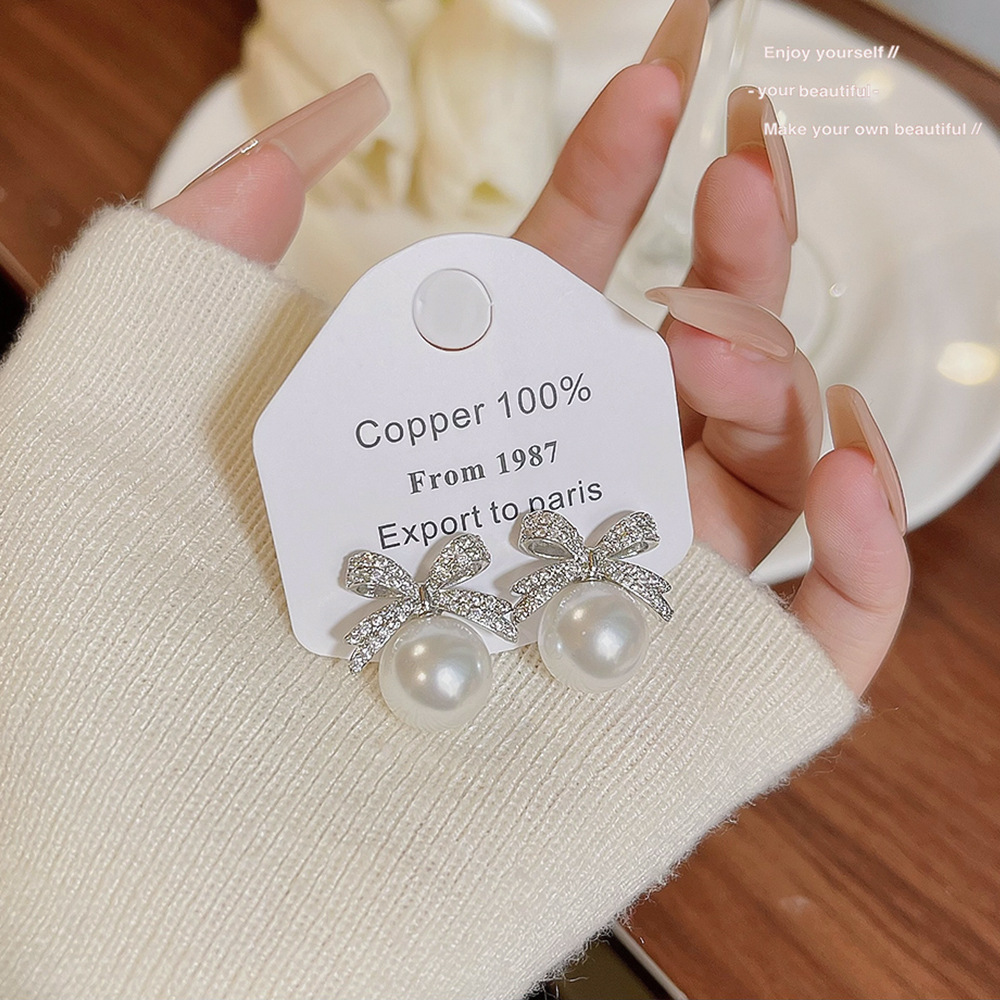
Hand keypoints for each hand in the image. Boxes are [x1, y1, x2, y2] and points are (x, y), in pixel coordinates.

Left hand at [157, 0, 908, 697]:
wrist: (181, 820)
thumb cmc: (158, 607)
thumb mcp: (162, 375)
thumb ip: (229, 227)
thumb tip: (332, 112)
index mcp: (478, 429)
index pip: (575, 292)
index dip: (620, 182)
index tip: (657, 88)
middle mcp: (567, 504)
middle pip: (697, 371)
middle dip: (736, 257)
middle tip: (736, 178)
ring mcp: (638, 597)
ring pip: (771, 473)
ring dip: (785, 374)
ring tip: (716, 334)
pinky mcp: (699, 699)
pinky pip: (829, 627)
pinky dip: (870, 549)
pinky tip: (847, 464)